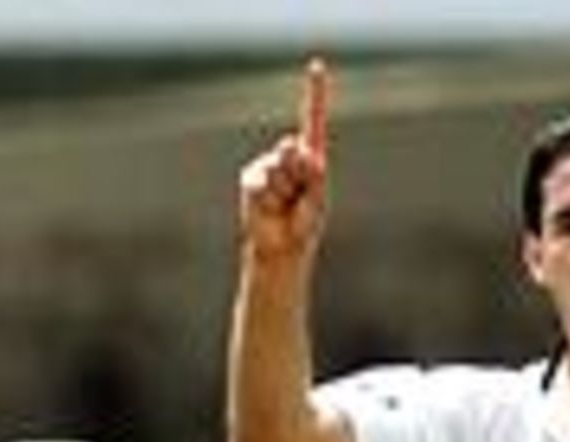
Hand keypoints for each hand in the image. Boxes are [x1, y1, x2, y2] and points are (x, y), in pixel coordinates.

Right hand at [237, 57, 330, 264]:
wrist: (281, 248)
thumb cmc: (304, 224)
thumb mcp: (318, 200)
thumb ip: (313, 173)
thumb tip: (293, 144)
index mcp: (310, 157)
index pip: (313, 120)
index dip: (314, 92)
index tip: (316, 66)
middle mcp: (288, 156)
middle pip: (293, 150)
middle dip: (299, 175)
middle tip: (299, 196)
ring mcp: (268, 165)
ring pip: (277, 168)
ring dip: (285, 193)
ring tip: (285, 207)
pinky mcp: (251, 179)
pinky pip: (261, 182)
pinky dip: (269, 198)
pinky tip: (271, 209)